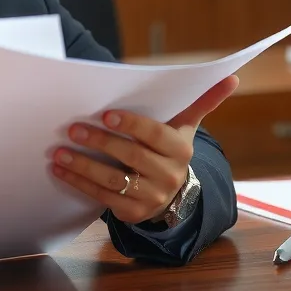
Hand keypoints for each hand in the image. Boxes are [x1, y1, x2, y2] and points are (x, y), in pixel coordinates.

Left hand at [51, 75, 238, 224]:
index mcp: (181, 149)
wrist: (171, 194)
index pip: (155, 135)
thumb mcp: (185, 127)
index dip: (131, 125)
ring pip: (113, 180)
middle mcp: (169, 175)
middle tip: (72, 128)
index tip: (106, 114)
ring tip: (58, 152)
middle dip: (100, 141)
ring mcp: (151, 197)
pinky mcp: (133, 212)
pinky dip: (78, 183)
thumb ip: (203, 101)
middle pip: (131, 157)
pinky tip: (60, 171)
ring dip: (82, 165)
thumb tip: (232, 77)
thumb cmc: (169, 148)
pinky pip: (102, 197)